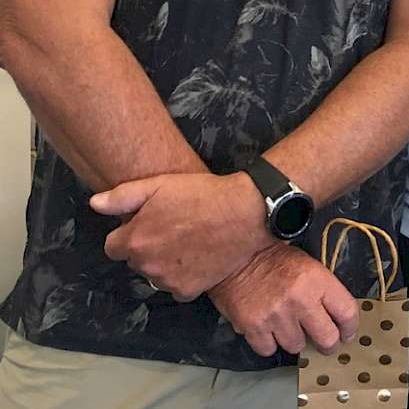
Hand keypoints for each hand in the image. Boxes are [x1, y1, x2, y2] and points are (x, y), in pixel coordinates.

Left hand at [92, 171, 271, 299]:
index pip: (113, 247)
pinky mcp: (188, 291)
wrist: (245, 213)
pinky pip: (177, 287)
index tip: (150, 223)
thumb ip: (122, 196)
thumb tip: (95, 204)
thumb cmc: (203, 194)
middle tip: (173, 228)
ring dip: (164, 263)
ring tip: (189, 241)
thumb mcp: (161, 185)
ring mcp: (167, 280)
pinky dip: (184, 276)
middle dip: (147, 248)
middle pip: (136, 261)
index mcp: (135, 240)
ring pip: (156, 275)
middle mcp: (146, 265)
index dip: (130, 233)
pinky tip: (199, 257)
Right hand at [209, 243, 358, 356]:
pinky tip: (268, 329)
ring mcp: (277, 316)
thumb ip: (323, 291)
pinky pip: (269, 350)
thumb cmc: (275, 260)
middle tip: (323, 342)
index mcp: (318, 280)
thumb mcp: (308, 266)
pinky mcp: (254, 327)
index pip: (347, 311)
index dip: (350, 327)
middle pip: (327, 338)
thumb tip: (336, 319)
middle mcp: (300, 300)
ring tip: (287, 325)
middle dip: (327, 343)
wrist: (236, 257)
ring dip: (293, 340)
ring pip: (297, 347)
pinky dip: (269, 343)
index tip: (347, 334)